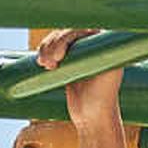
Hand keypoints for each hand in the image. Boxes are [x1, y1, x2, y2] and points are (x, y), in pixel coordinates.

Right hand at [35, 29, 127, 145]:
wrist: (94, 118)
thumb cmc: (104, 97)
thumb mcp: (106, 72)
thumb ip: (103, 53)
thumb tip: (104, 33)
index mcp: (103, 42)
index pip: (79, 29)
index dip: (64, 38)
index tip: (58, 57)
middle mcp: (92, 44)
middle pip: (65, 33)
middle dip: (52, 45)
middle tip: (49, 65)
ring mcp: (78, 53)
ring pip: (55, 40)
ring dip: (46, 49)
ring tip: (45, 66)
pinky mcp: (67, 63)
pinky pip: (51, 51)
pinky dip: (44, 53)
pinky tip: (41, 63)